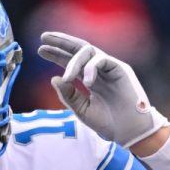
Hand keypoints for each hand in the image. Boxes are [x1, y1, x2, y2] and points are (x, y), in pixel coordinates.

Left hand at [38, 31, 167, 147]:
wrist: (129, 132)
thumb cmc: (108, 123)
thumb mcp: (82, 110)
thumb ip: (68, 95)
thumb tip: (54, 78)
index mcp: (91, 79)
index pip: (72, 61)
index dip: (56, 54)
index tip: (40, 49)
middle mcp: (100, 70)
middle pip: (79, 48)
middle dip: (61, 42)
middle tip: (44, 37)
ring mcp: (110, 68)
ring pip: (88, 51)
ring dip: (74, 61)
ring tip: (68, 77)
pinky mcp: (121, 69)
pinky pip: (102, 59)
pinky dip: (91, 68)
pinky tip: (86, 81)